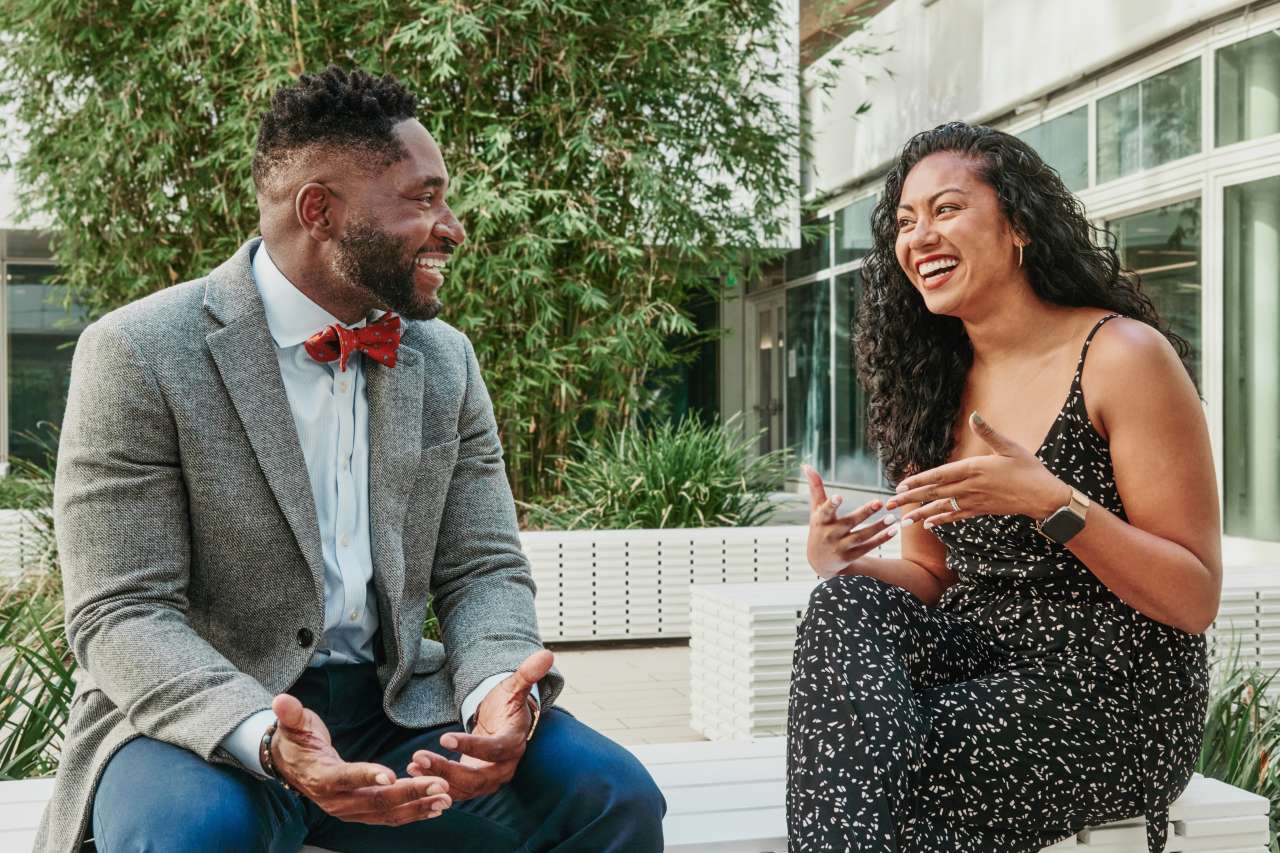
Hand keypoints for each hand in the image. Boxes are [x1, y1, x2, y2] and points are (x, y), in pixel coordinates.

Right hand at [270, 694, 451, 824]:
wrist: (289, 765)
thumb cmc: (296, 741)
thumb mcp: (293, 724)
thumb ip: (291, 714)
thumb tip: (281, 700)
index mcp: (321, 777)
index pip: (345, 778)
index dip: (367, 776)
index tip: (391, 774)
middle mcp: (336, 801)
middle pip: (375, 800)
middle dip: (410, 793)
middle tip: (439, 784)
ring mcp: (349, 810)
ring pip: (387, 813)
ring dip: (418, 807)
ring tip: (445, 799)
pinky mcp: (360, 812)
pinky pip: (389, 817)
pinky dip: (413, 813)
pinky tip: (435, 808)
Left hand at [407, 649, 552, 802]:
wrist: (504, 724)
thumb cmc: (507, 705)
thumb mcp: (514, 688)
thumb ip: (527, 674)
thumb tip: (546, 654)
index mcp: (514, 743)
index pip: (495, 749)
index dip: (471, 746)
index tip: (444, 738)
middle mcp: (505, 767)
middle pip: (477, 777)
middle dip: (447, 770)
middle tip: (420, 756)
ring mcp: (490, 780)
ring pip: (464, 788)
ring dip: (437, 778)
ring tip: (413, 764)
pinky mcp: (475, 785)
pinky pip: (455, 790)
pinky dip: (435, 783)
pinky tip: (413, 771)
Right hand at [803, 464, 898, 579]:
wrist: (819, 562)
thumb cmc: (819, 528)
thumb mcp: (815, 510)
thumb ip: (815, 488)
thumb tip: (806, 465)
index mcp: (821, 521)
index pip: (826, 511)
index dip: (832, 505)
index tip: (839, 497)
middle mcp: (830, 534)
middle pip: (849, 522)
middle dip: (864, 513)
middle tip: (879, 502)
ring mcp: (840, 547)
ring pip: (862, 536)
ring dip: (878, 527)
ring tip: (892, 518)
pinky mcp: (850, 557)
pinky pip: (868, 547)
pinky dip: (881, 539)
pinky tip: (894, 530)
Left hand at [884, 412, 1070, 528]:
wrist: (1044, 497)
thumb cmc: (1029, 469)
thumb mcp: (1009, 447)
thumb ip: (988, 432)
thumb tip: (975, 415)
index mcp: (973, 468)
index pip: (939, 475)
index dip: (918, 481)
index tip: (900, 486)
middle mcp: (970, 487)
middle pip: (934, 493)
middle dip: (910, 499)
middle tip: (889, 504)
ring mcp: (974, 501)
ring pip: (942, 507)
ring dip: (921, 513)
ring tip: (903, 521)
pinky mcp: (980, 510)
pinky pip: (956, 516)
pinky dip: (942, 519)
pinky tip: (928, 524)